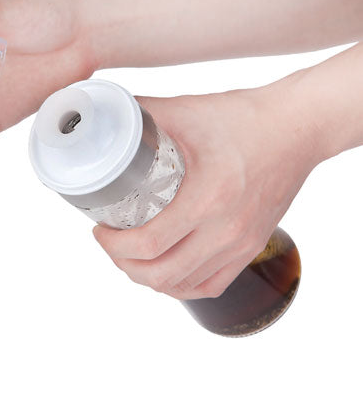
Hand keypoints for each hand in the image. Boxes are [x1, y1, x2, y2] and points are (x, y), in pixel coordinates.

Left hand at [93, 79, 322, 299]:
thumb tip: (106, 118)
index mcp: (208, 197)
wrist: (295, 127)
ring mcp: (242, 244)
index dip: (113, 245)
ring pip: (183, 285)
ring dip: (148, 277)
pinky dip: (181, 286)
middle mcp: (227, 230)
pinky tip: (167, 271)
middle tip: (110, 243)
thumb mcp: (186, 110)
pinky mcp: (253, 246)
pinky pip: (211, 285)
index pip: (148, 243)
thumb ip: (142, 113)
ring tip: (132, 256)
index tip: (100, 230)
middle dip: (123, 263)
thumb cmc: (243, 118)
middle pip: (161, 274)